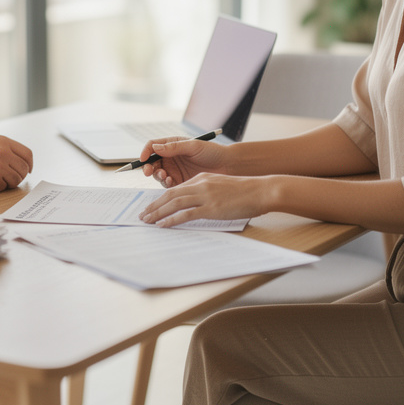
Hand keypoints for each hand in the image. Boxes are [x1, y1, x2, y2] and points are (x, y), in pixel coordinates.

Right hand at [0, 135, 33, 193]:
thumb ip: (4, 150)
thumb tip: (22, 163)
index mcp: (2, 141)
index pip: (27, 154)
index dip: (28, 164)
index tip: (27, 170)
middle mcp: (3, 151)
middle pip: (24, 168)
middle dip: (18, 176)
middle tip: (5, 179)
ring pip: (17, 179)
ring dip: (7, 183)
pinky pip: (4, 188)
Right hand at [138, 136, 228, 187]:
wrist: (227, 166)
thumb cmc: (213, 152)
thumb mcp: (194, 146)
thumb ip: (174, 147)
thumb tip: (155, 148)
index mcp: (172, 145)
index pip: (153, 146)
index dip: (146, 151)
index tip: (143, 158)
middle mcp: (171, 157)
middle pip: (152, 161)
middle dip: (148, 167)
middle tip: (149, 171)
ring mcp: (175, 170)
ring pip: (157, 174)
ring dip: (157, 175)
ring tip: (164, 176)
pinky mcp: (179, 182)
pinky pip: (167, 184)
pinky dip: (165, 184)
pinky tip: (170, 181)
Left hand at [138, 173, 269, 227]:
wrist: (260, 191)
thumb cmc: (244, 192)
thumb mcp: (221, 187)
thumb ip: (206, 192)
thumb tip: (195, 206)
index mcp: (201, 179)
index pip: (176, 189)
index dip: (161, 198)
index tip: (152, 207)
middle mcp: (200, 185)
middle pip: (170, 194)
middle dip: (154, 205)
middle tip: (143, 215)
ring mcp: (205, 196)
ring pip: (174, 203)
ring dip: (157, 212)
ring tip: (147, 221)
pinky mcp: (211, 207)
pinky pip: (186, 214)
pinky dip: (171, 220)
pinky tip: (162, 225)